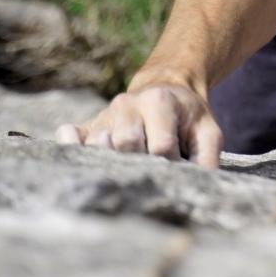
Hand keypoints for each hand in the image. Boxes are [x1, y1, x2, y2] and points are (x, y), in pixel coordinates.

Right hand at [55, 84, 222, 166]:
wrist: (167, 88)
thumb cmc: (188, 117)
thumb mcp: (207, 131)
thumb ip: (207, 158)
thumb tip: (199, 188)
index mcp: (159, 102)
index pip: (161, 146)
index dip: (171, 167)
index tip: (177, 176)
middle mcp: (129, 105)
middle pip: (126, 142)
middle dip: (139, 164)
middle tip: (148, 178)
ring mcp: (107, 114)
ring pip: (98, 142)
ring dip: (107, 162)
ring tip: (119, 177)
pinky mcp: (91, 124)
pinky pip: (70, 133)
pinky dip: (68, 145)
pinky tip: (75, 158)